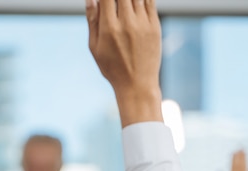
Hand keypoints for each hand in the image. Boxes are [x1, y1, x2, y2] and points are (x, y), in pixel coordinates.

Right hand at [86, 0, 162, 126]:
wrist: (138, 85)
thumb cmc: (113, 68)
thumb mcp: (95, 48)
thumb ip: (92, 21)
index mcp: (110, 28)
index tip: (104, 0)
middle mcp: (127, 23)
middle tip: (115, 4)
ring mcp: (143, 24)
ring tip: (124, 6)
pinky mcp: (155, 27)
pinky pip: (150, 2)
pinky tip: (136, 3)